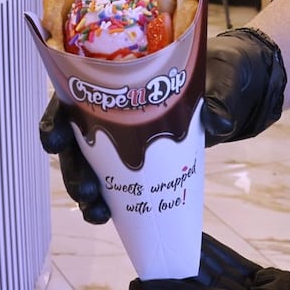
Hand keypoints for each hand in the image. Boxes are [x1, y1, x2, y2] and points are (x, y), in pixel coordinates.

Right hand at [40, 27, 287, 222]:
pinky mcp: (141, 157)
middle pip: (75, 141)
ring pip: (90, 166)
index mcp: (116, 76)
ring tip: (98, 213)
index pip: (70, 97)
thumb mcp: (221, 78)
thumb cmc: (219, 71)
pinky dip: (111, 200)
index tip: (55, 141)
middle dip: (74, 170)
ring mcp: (123, 135)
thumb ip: (218, 98)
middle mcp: (110, 107)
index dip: (55, 120)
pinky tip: (111, 217)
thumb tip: (218, 122)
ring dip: (88, 193)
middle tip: (88, 191)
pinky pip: (117, 181)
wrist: (233, 87)